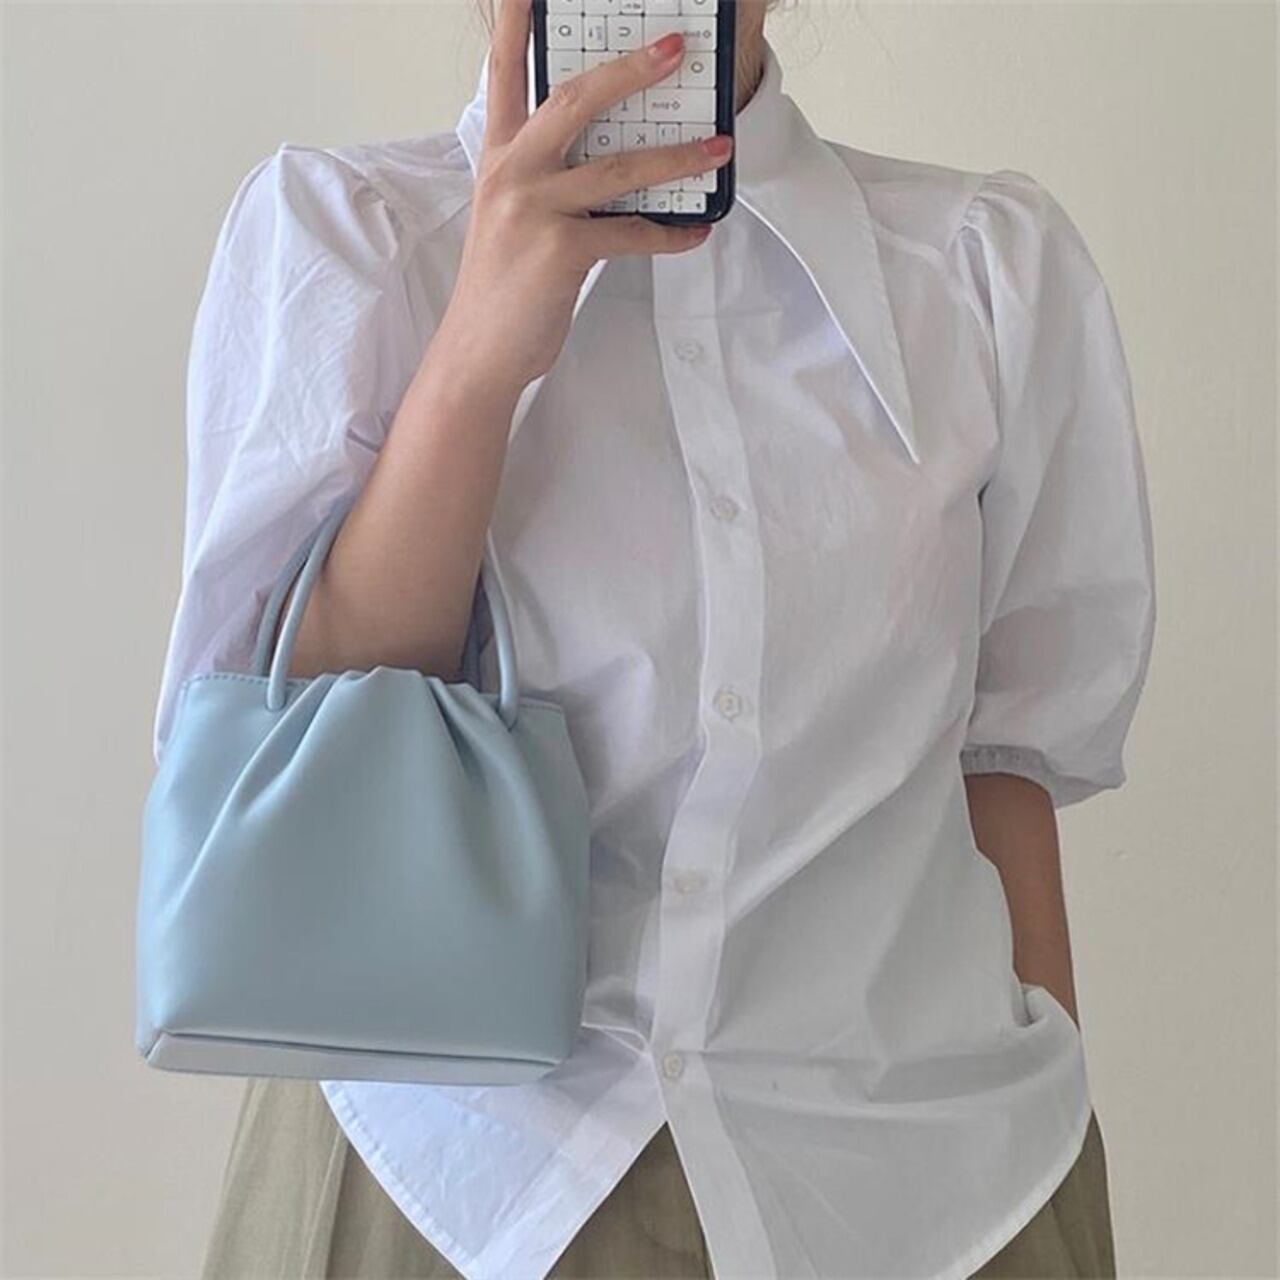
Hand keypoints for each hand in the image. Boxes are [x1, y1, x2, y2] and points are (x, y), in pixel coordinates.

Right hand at [439, 0, 733, 392]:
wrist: (478, 352)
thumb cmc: (502, 288)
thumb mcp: (511, 218)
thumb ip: (547, 181)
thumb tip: (611, 161)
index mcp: (499, 158)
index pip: (506, 74)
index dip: (517, 24)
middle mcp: (512, 173)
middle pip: (576, 98)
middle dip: (631, 69)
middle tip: (675, 49)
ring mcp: (535, 209)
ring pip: (619, 167)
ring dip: (678, 157)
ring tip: (719, 149)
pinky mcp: (561, 251)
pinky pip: (632, 232)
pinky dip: (670, 234)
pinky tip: (693, 232)